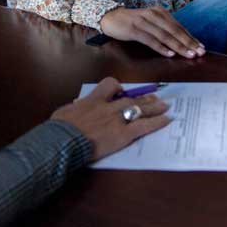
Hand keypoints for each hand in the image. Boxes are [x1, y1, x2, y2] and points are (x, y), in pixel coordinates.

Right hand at [51, 77, 170, 160]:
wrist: (62, 141)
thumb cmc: (59, 129)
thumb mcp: (64, 112)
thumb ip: (75, 108)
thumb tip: (77, 105)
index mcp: (93, 99)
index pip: (110, 85)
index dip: (118, 87)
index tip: (121, 91)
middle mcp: (108, 106)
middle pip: (130, 98)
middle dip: (143, 98)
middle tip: (155, 98)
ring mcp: (116, 119)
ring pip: (140, 109)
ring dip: (154, 107)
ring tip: (165, 106)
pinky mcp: (122, 134)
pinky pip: (143, 126)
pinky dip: (157, 123)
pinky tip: (167, 120)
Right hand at [99, 7, 204, 57]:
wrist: (111, 17)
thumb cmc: (133, 22)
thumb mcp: (151, 22)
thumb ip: (164, 29)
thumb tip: (182, 42)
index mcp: (160, 12)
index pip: (179, 27)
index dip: (191, 38)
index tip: (202, 47)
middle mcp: (154, 15)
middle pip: (175, 31)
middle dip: (189, 43)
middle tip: (200, 53)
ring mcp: (144, 22)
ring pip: (165, 36)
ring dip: (178, 46)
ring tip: (189, 55)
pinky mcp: (134, 29)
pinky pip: (150, 40)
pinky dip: (161, 47)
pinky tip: (169, 54)